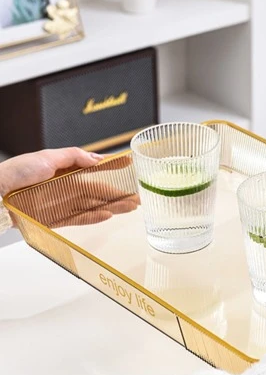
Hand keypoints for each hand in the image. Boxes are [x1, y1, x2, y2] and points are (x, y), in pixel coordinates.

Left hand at [1, 147, 138, 225]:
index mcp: (67, 169)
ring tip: (130, 207)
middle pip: (99, 191)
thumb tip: (96, 160)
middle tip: (137, 197)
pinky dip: (94, 217)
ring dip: (113, 206)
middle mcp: (67, 187)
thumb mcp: (48, 156)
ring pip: (94, 206)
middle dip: (119, 193)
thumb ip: (74, 157)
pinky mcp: (57, 218)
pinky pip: (80, 218)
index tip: (128, 164)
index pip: (95, 168)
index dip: (111, 167)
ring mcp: (64, 203)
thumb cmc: (18, 171)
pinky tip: (109, 214)